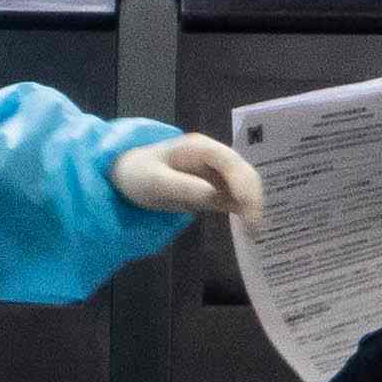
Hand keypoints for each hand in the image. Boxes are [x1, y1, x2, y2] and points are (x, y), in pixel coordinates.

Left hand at [112, 133, 266, 226]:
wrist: (127, 175)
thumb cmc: (139, 174)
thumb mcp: (156, 182)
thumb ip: (185, 187)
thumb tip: (217, 196)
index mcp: (200, 148)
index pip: (231, 163)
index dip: (244, 185)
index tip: (247, 211)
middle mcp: (214, 156)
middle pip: (245, 174)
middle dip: (253, 200)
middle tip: (253, 231)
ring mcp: (217, 171)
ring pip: (246, 186)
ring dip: (252, 206)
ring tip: (252, 233)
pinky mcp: (216, 186)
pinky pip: (237, 196)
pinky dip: (245, 210)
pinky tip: (247, 228)